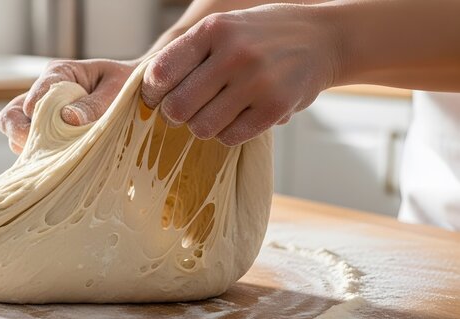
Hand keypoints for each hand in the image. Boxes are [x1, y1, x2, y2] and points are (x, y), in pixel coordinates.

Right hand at [0, 59, 137, 153]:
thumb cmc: (128, 87)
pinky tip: (61, 168)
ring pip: (19, 137)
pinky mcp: (49, 141)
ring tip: (55, 160)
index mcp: (60, 74)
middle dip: (18, 133)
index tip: (40, 117)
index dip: (36, 104)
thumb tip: (69, 119)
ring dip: (33, 150)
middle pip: (12, 116)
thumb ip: (96, 104)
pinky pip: (35, 153)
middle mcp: (44, 96)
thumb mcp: (117, 89)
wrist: (139, 96)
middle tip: (36, 147)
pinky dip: (42, 161)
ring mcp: (43, 120)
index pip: (38, 89)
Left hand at [141, 4, 341, 145]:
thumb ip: (189, 54)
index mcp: (213, 30)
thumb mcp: (223, 28)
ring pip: (201, 127)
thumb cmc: (260, 37)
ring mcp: (256, 81)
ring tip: (215, 113)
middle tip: (184, 112)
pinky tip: (237, 118)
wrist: (322, 39)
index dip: (152, 93)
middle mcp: (234, 54)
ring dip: (202, 126)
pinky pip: (230, 137)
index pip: (160, 73)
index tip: (158, 98)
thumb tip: (149, 92)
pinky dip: (227, 133)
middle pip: (177, 107)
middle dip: (175, 115)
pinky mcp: (275, 107)